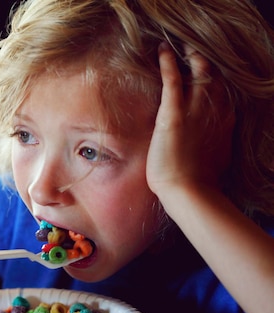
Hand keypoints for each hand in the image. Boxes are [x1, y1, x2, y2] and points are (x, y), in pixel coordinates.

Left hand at [147, 42, 234, 198]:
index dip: (215, 80)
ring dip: (190, 56)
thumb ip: (212, 144)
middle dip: (205, 63)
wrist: (188, 192)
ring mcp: (196, 112)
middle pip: (214, 78)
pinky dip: (168, 63)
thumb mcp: (214, 158)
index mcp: (225, 122)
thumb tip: (208, 145)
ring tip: (181, 45)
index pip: (222, 93)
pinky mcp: (174, 115)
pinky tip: (162, 51)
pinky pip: (173, 81)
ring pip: (198, 73)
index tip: (207, 73)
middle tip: (194, 51)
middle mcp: (215, 112)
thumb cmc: (197, 183)